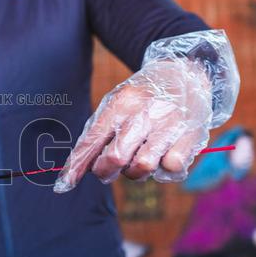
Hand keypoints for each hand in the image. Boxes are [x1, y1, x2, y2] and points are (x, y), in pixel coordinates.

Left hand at [54, 59, 211, 192]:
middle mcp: (145, 113)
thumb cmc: (144, 97)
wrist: (187, 72)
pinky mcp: (191, 136)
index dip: (77, 165)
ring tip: (137, 158)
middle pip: (116, 157)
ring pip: (143, 167)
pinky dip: (164, 169)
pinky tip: (163, 156)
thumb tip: (72, 172)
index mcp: (122, 102)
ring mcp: (170, 125)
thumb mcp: (118, 103)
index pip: (93, 139)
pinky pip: (170, 169)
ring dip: (135, 172)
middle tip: (107, 169)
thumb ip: (96, 134)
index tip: (63, 184)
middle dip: (105, 171)